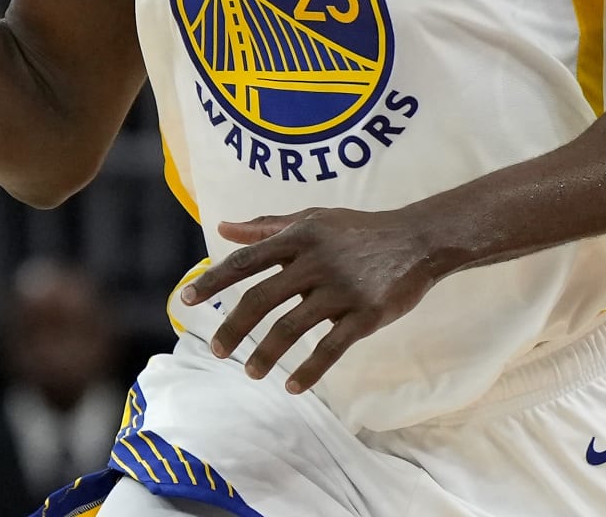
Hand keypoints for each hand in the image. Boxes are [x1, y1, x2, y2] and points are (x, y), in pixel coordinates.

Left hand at [181, 207, 440, 393]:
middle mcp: (315, 261)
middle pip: (261, 298)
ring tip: (251, 372)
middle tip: (216, 350)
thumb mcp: (313, 219)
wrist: (419, 239)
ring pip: (291, 327)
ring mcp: (341, 289)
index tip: (186, 300)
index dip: (214, 280)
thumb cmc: (359, 230)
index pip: (246, 260)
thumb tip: (224, 227)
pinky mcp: (366, 314)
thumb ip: (267, 225)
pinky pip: (331, 347)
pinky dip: (309, 370)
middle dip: (234, 327)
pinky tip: (292, 386)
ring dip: (266, 354)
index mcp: (299, 237)